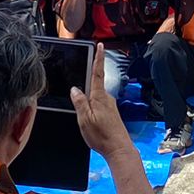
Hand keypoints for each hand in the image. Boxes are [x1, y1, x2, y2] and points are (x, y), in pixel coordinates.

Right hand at [70, 44, 137, 161]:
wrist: (118, 148)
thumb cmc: (101, 136)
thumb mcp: (85, 119)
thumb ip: (80, 103)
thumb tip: (75, 89)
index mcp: (99, 97)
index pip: (98, 73)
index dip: (98, 58)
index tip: (100, 45)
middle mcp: (106, 98)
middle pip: (95, 84)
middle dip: (88, 80)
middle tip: (82, 81)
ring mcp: (109, 105)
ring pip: (95, 96)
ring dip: (88, 97)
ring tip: (82, 108)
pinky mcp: (110, 112)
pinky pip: (98, 104)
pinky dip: (91, 105)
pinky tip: (88, 116)